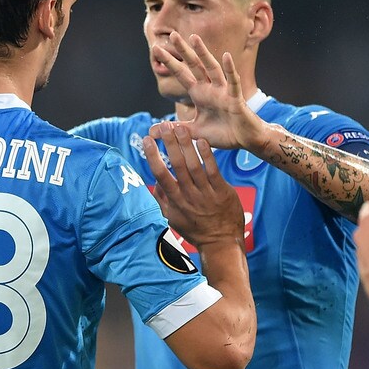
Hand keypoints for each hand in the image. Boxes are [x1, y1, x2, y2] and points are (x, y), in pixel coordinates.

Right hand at [143, 123, 244, 249]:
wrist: (221, 242)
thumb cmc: (196, 230)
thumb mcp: (173, 219)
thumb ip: (162, 201)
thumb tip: (154, 184)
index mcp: (175, 201)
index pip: (160, 175)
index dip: (153, 156)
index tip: (146, 140)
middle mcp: (188, 195)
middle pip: (176, 165)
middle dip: (169, 144)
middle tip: (163, 126)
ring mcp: (205, 193)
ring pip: (193, 165)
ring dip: (186, 145)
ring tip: (180, 128)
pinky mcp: (222, 191)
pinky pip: (213, 170)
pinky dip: (207, 156)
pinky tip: (202, 141)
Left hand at [150, 32, 267, 150]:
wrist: (244, 140)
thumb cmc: (222, 133)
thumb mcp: (194, 131)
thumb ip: (176, 129)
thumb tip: (153, 131)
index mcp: (199, 94)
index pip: (182, 75)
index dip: (170, 62)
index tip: (156, 49)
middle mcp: (210, 89)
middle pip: (195, 66)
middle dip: (184, 51)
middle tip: (173, 34)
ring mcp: (223, 92)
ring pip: (212, 69)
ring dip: (203, 53)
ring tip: (194, 38)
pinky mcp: (235, 99)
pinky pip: (233, 82)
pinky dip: (230, 69)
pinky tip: (226, 56)